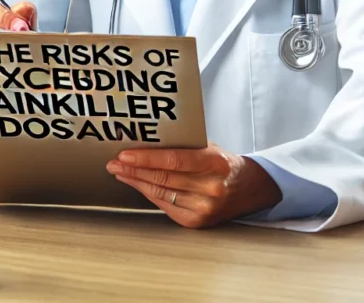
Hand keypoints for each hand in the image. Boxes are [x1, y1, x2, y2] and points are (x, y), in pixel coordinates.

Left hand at [106, 143, 282, 228]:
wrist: (249, 188)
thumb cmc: (222, 162)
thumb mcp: (208, 147)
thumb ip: (180, 146)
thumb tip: (144, 143)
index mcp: (214, 163)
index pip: (173, 161)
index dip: (145, 158)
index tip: (124, 155)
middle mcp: (211, 188)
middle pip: (162, 178)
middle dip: (133, 170)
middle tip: (114, 163)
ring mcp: (204, 207)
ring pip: (160, 193)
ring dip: (136, 182)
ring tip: (120, 172)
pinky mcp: (197, 221)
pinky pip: (165, 205)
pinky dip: (148, 193)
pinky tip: (137, 184)